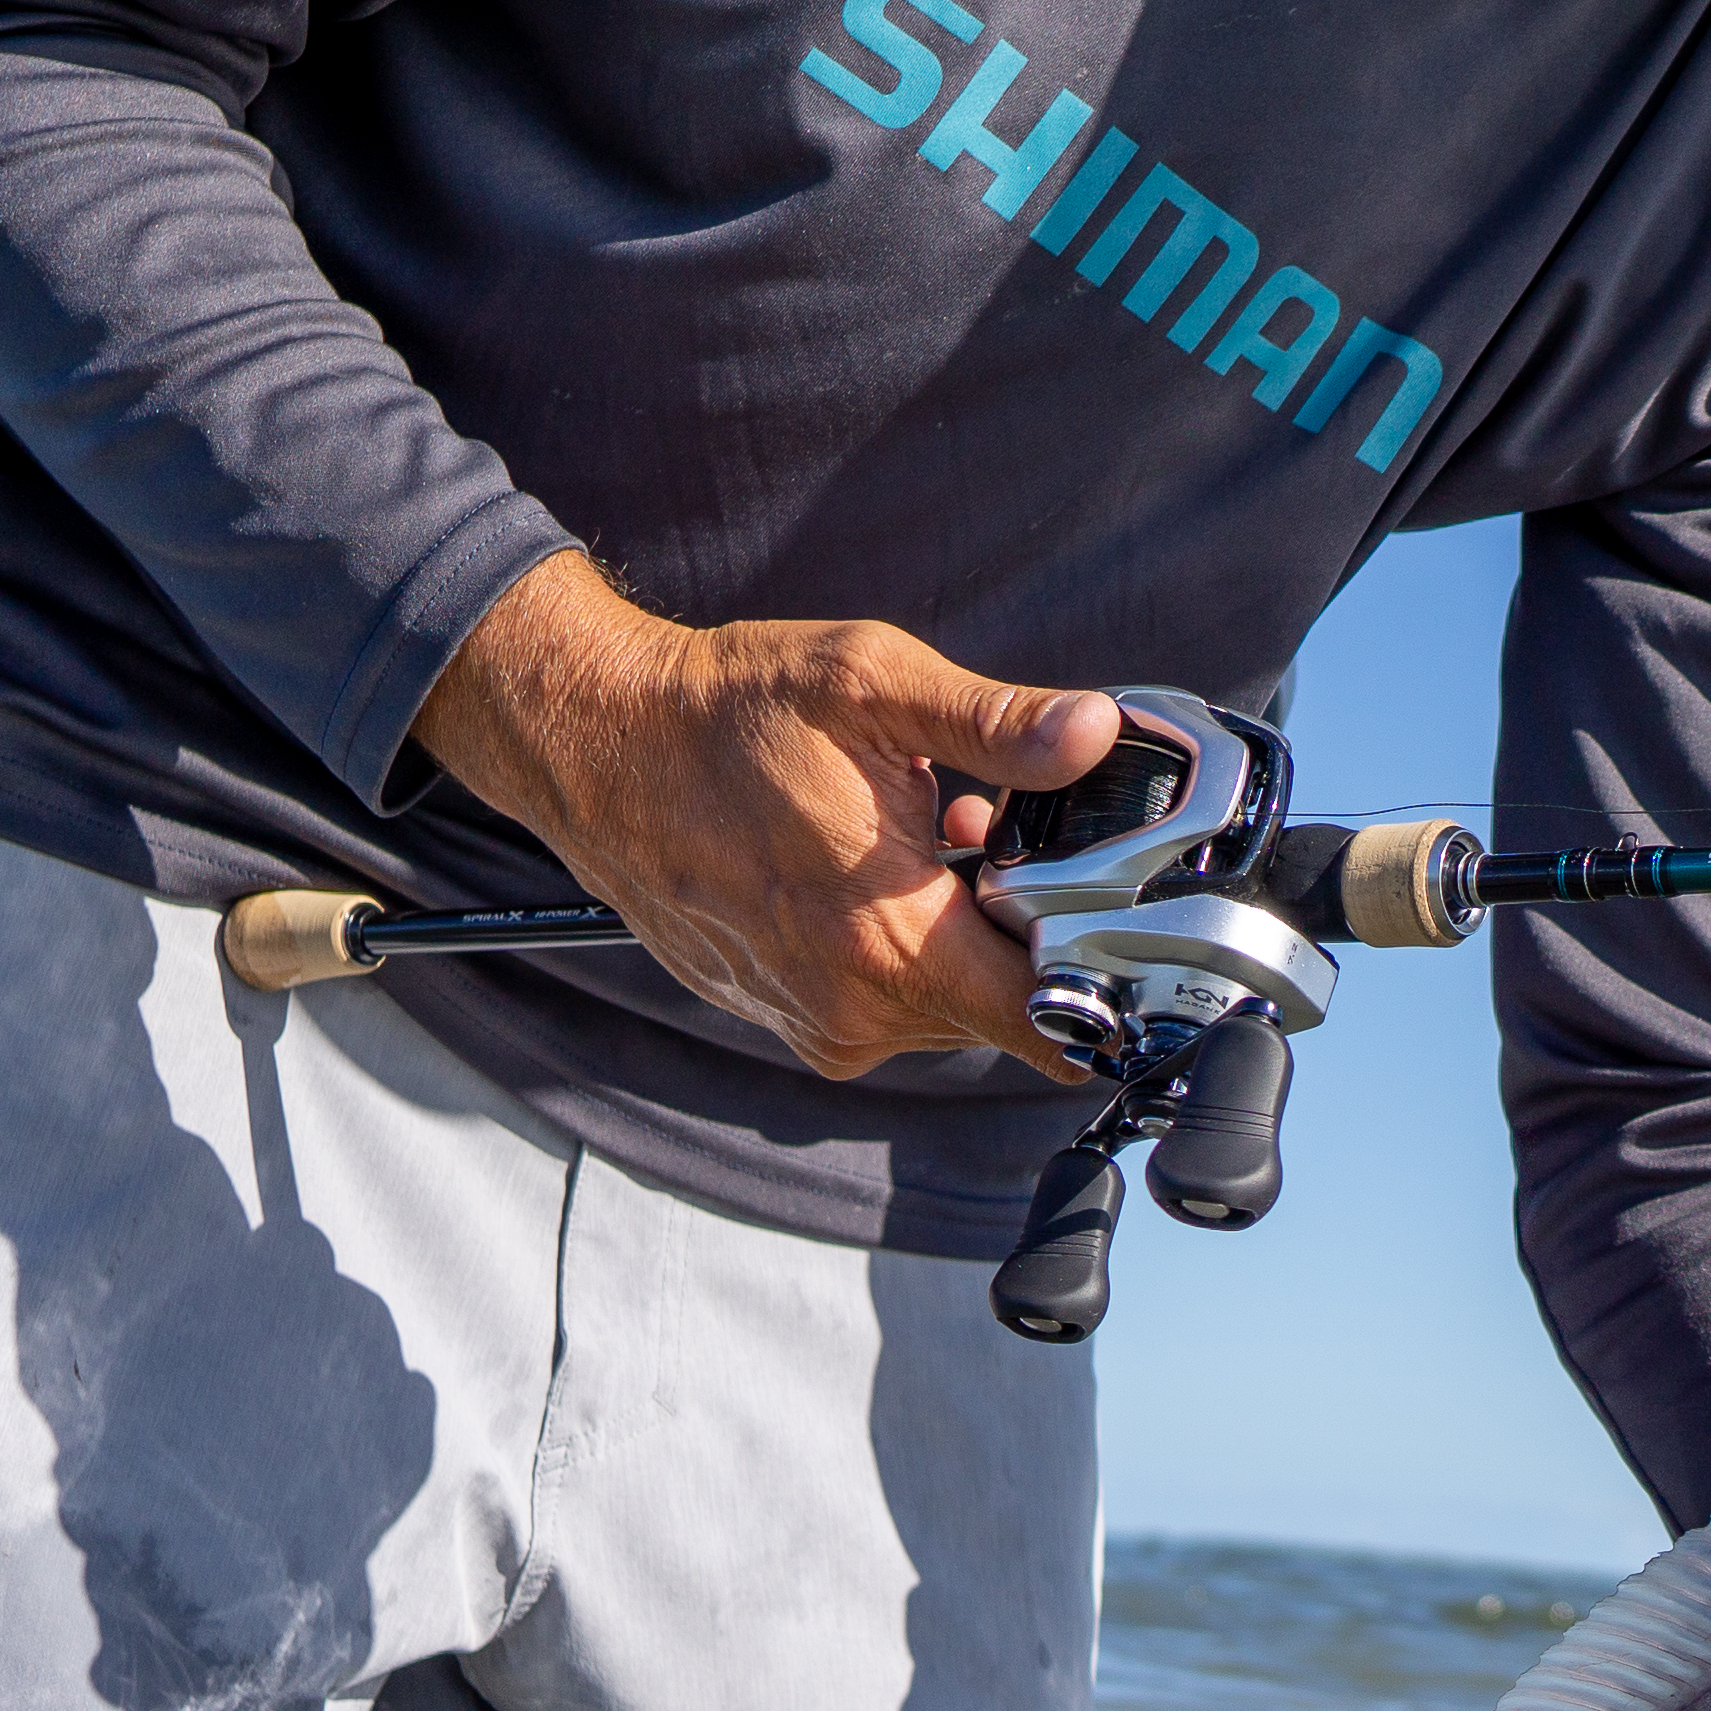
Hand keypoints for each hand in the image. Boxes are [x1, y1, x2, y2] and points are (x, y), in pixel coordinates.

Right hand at [410, 550, 1116, 1079]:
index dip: (1102, 977)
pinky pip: (881, 1002)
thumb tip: (1093, 733)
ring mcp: (813, 1021)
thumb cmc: (725, 714)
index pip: (1049, 1022)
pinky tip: (874, 871)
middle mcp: (854, 1008)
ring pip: (944, 1004)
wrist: (595, 745)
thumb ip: (996, 723)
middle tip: (996, 837)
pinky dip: (899, 946)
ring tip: (927, 840)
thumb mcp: (872, 688)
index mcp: (891, 942)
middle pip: (1003, 1007)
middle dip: (1024, 931)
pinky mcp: (784, 1016)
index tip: (1115, 920)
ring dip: (958, 934)